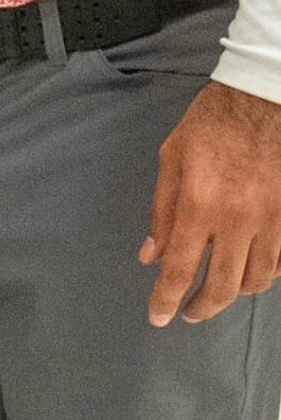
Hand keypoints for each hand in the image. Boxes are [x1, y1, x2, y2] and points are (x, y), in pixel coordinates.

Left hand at [141, 79, 280, 324]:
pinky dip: (265, 273)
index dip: (166, 299)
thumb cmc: (210, 124)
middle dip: (203, 307)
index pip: (180, 268)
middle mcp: (237, 222)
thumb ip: (162, 211)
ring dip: (235, 292)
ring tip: (218, 289)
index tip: (159, 318)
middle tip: (189, 313)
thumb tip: (151, 254)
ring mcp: (271, 222)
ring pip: (257, 280)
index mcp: (199, 206)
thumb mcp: (171, 159)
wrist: (262, 101)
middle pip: (223, 286)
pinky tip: (251, 268)